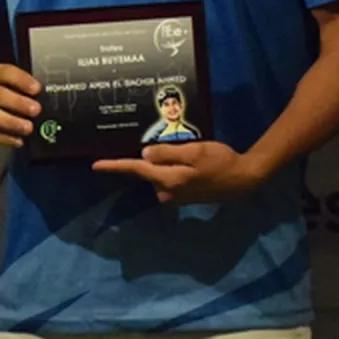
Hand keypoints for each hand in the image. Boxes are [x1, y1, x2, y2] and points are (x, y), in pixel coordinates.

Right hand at [0, 63, 39, 146]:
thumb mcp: (3, 77)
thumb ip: (19, 84)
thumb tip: (41, 97)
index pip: (5, 72)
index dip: (21, 80)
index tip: (37, 89)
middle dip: (17, 103)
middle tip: (36, 110)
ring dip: (10, 123)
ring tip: (28, 128)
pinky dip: (2, 139)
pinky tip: (17, 141)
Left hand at [92, 142, 265, 203]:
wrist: (243, 180)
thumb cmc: (221, 161)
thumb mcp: (195, 151)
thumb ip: (168, 153)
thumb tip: (145, 154)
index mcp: (168, 180)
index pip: (136, 169)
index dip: (115, 166)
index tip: (95, 166)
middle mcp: (167, 192)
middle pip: (148, 170)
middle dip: (150, 157)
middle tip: (167, 142)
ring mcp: (175, 197)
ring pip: (159, 174)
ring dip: (165, 162)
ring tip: (187, 150)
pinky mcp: (182, 196)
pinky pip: (169, 178)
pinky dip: (172, 168)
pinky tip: (188, 161)